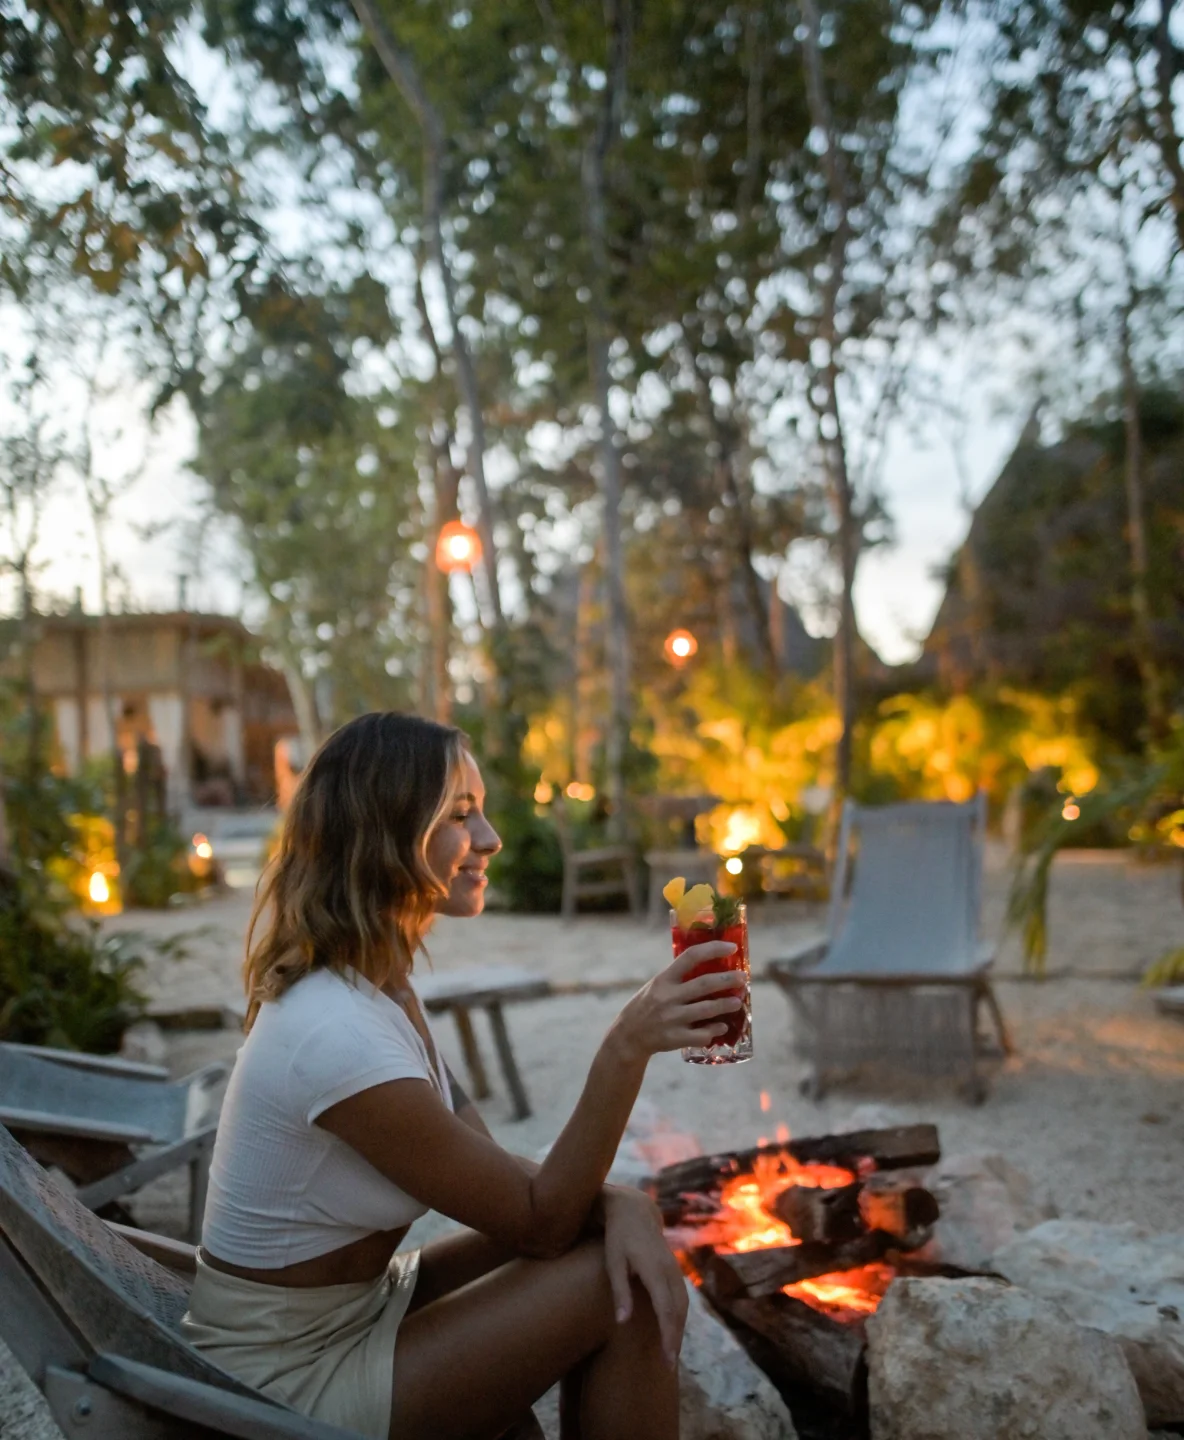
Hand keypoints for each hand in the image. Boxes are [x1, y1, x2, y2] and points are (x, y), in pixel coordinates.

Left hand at [601, 1187, 687, 1368]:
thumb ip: (620, 1291)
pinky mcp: (674, 1268)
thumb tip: (622, 1322)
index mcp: (655, 1269)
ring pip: (683, 1304)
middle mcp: (669, 1270)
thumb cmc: (618, 1238)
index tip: (667, 1357)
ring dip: (679, 1328)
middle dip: (676, 1338)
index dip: (668, 1335)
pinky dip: (679, 1315)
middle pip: (679, 1310)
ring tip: (671, 1352)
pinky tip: (673, 1329)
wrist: (634, 1210)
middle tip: (669, 1364)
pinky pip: (681, 1296)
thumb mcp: (613, 1262)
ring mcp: (674, 1268)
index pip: (666, 1308)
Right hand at [610, 942, 745, 1060]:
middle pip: (704, 984)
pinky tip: (722, 1026)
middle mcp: (668, 997)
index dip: (713, 949)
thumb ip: (678, 977)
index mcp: (664, 979)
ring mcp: (672, 1019)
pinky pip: (701, 1034)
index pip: (691, 957)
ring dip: (726, 1005)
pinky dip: (715, 1030)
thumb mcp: (657, 985)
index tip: (732, 947)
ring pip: (707, 1010)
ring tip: (738, 1002)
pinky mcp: (675, 1038)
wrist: (628, 1036)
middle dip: (727, 980)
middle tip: (743, 978)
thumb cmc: (647, 1006)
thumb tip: (711, 966)